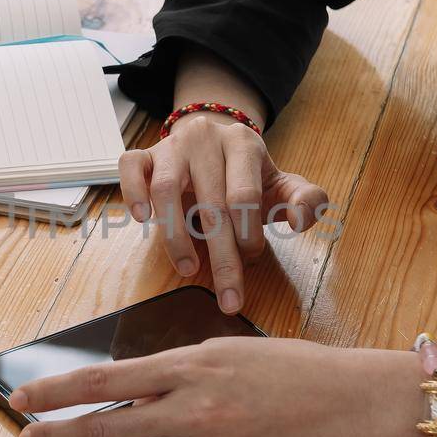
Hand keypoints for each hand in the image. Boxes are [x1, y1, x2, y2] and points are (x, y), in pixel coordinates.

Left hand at [7, 337, 428, 436]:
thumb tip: (122, 383)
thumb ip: (173, 367)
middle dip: (55, 436)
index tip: (22, 397)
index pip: (102, 378)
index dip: (55, 390)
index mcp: (187, 366)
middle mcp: (191, 409)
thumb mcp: (223, 349)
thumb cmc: (288, 367)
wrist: (347, 399)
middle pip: (104, 426)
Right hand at [118, 50, 328, 313]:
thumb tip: (301, 220)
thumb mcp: (282, 185)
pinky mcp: (144, 154)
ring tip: (188, 269)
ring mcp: (171, 145)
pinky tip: (144, 221)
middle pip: (210, 202)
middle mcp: (206, 138)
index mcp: (243, 144)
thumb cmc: (248, 175)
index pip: (244, 195)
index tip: (251, 262)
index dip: (248, 234)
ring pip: (166, 188)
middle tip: (228, 298)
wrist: (214, 141)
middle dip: (221, 256)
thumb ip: (306, 200)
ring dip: (176, 236)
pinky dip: (133, 193)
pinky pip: (130, 166)